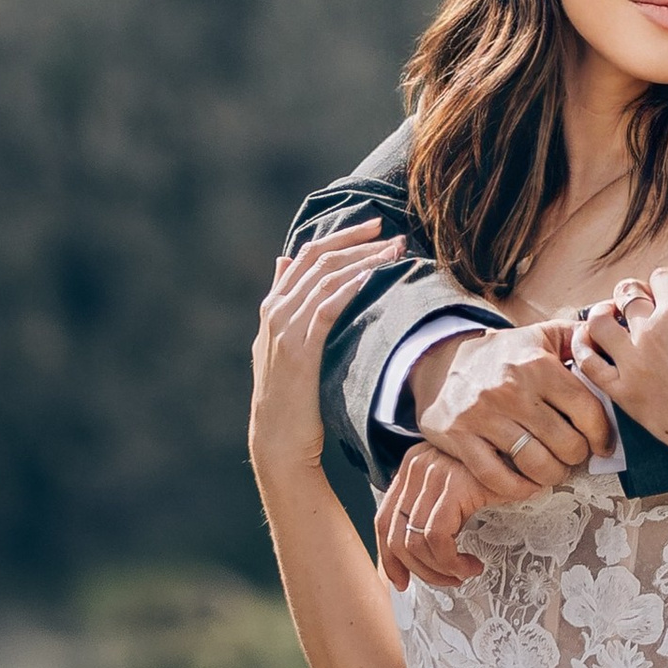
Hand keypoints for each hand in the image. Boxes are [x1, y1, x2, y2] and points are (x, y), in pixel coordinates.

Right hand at [250, 220, 396, 483]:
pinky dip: (349, 288)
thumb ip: (285, 301)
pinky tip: (373, 277)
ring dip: (363, 260)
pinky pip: (325, 308)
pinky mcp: (298, 350)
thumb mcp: (282, 342)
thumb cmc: (290, 395)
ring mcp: (284, 329)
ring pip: (326, 278)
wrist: (278, 441)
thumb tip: (283, 260)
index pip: (307, 254)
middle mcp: (275, 311)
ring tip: (394, 251)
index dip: (341, 236)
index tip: (375, 226)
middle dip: (357, 241)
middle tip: (391, 231)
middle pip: (318, 259)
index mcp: (273, 306)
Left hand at [374, 450, 495, 593]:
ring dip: (440, 570)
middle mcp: (418, 466)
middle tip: (447, 580)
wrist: (529, 450)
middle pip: (397, 536)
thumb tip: (414, 556)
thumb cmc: (499, 473)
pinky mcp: (456, 484)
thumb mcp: (457, 488)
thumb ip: (433, 509)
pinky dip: (452, 562)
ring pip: (416, 543)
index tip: (401, 582)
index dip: (389, 558)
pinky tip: (472, 565)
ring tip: (463, 573)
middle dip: (420, 571)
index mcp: (413, 467)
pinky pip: (439, 538)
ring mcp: (435, 473)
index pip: (384, 520)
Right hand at [411, 320, 615, 485]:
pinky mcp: (460, 437)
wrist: (444, 364)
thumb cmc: (505, 356)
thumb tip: (611, 328)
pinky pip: (496, 476)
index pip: (586, 409)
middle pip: (565, 442)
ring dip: (553, 474)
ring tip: (555, 469)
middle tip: (575, 455)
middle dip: (577, 456)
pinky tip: (528, 483)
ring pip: (535, 463)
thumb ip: (579, 335)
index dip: (602, 434)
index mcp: (537, 365)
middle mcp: (511, 389)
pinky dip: (518, 488)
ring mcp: (483, 415)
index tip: (602, 444)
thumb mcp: (541, 336)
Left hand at [569, 250, 667, 470]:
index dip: (667, 281)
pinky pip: (589, 364)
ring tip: (611, 317)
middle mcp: (651, 332)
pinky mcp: (624, 392)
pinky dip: (583, 348)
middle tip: (639, 302)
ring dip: (603, 313)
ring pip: (599, 323)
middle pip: (627, 294)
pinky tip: (589, 343)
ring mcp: (633, 363)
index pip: (660, 277)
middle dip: (633, 292)